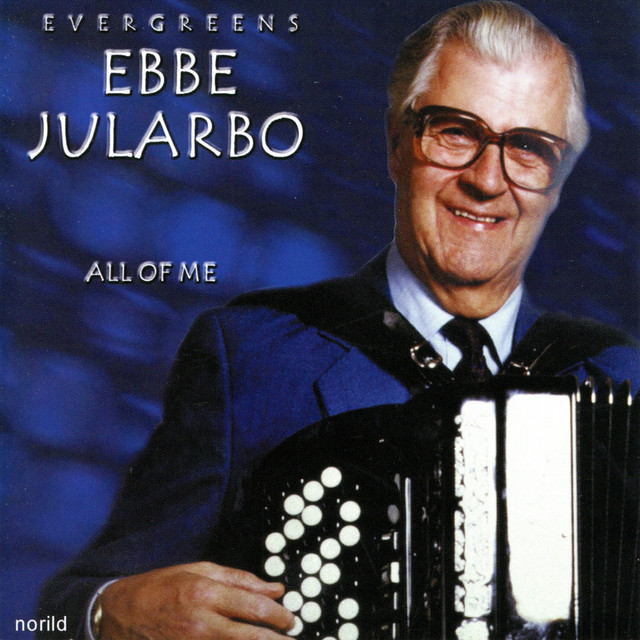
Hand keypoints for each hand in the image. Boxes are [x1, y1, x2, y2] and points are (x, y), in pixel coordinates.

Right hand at [98, 562, 294, 639]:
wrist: (119, 614)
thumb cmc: (159, 587)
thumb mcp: (198, 570)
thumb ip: (239, 580)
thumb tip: (274, 587)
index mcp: (205, 593)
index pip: (253, 605)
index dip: (278, 615)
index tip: (289, 618)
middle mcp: (200, 623)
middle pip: (250, 637)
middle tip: (292, 638)